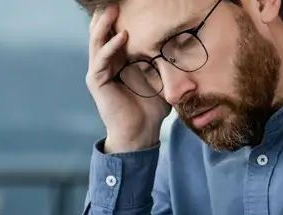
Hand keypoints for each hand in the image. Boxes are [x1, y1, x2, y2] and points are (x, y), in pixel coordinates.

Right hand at [86, 6, 170, 152]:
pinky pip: (101, 60)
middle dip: (107, 16)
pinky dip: (110, 47)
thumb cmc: (151, 108)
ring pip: (97, 42)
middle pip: (101, 33)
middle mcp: (105, 63)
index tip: (127, 4)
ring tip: (113, 10)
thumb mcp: (161, 78)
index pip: (113, 33)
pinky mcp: (97, 82)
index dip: (117, 19)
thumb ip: (165, 62)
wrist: (141, 133)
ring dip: (104, 25)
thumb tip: (186, 45)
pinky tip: (122, 37)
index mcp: (118, 61)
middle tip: (115, 0)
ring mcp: (99, 72)